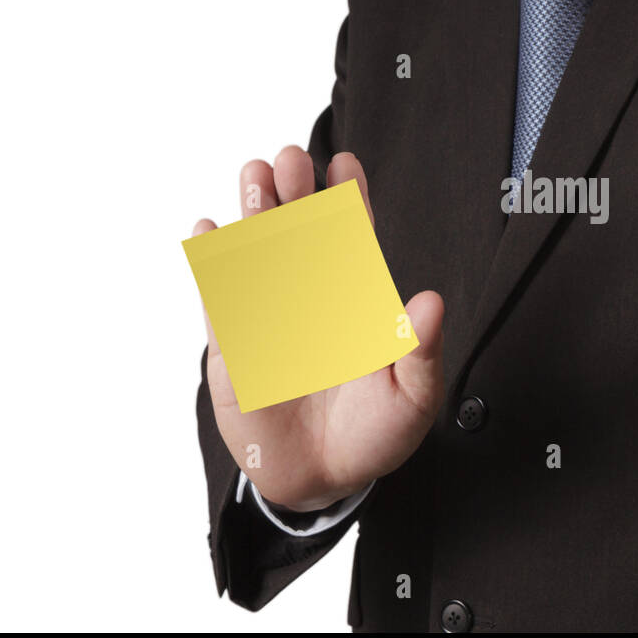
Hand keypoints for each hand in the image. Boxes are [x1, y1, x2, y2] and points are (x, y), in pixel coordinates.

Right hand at [193, 147, 444, 511]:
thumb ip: (420, 350)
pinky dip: (212, 263)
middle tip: (292, 158)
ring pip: (258, 255)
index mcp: (355, 303)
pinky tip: (208, 229)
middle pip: (301, 235)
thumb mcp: (412, 397)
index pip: (352, 241)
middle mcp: (311, 300)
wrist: (325, 479)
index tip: (345, 163)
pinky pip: (220, 299)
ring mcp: (269, 319)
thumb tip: (430, 302)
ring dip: (255, 214)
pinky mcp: (234, 348)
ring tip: (255, 176)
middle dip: (296, 194)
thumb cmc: (375, 434)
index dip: (348, 201)